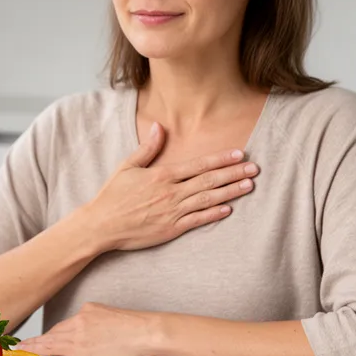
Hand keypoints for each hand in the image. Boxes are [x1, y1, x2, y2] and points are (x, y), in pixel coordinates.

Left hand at [16, 302, 163, 355]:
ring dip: (35, 344)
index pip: (68, 324)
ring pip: (51, 338)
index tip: (44, 338)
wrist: (150, 331)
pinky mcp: (80, 345)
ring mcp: (79, 330)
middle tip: (25, 345)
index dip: (55, 334)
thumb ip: (104, 326)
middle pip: (57, 331)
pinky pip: (52, 347)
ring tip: (20, 350)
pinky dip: (38, 349)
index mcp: (91, 309)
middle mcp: (81, 316)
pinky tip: (27, 352)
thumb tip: (99, 339)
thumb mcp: (119, 322)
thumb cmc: (142, 330)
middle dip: (42, 339)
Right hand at [80, 122, 258, 251]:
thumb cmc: (113, 196)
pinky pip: (197, 220)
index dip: (221, 159)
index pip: (198, 165)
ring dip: (230, 192)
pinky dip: (213, 214)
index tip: (239, 154)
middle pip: (209, 181)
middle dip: (233, 174)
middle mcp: (171, 193)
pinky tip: (229, 209)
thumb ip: (148, 148)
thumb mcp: (128, 166)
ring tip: (248, 185)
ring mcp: (172, 212)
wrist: (101, 225)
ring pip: (207, 200)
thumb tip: (160, 126)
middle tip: (254, 168)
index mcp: (162, 175)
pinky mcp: (171, 229)